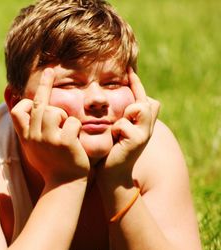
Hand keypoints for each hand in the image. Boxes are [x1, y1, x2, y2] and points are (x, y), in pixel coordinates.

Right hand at [10, 68, 89, 185]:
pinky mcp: (64, 142)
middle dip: (45, 83)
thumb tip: (23, 111)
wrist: (64, 184)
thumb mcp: (33, 148)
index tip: (32, 92)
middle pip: (38, 104)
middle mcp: (34, 136)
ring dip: (64, 116)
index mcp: (26, 136)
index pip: (18, 110)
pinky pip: (73, 122)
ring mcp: (48, 139)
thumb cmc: (51, 165)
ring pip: (55, 111)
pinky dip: (76, 127)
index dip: (25, 100)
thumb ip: (29, 130)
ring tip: (65, 128)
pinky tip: (75, 139)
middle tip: (50, 70)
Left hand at [96, 68, 159, 185]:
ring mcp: (145, 133)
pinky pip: (123, 123)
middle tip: (121, 112)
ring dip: (125, 114)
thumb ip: (119, 115)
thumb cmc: (109, 150)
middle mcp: (148, 126)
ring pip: (139, 107)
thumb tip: (107, 95)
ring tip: (119, 129)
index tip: (128, 68)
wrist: (111, 173)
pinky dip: (116, 130)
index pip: (144, 96)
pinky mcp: (137, 140)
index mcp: (143, 122)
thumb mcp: (115, 130)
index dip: (136, 82)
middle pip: (146, 100)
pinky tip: (115, 140)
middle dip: (134, 99)